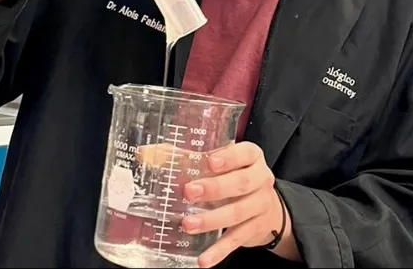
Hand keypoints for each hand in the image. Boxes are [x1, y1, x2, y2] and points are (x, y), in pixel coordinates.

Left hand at [181, 142, 289, 266]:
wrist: (267, 207)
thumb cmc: (234, 175)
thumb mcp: (219, 161)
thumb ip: (185, 156)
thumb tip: (145, 154)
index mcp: (251, 157)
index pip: (244, 153)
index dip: (229, 157)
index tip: (209, 161)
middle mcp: (261, 180)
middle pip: (241, 183)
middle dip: (215, 188)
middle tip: (189, 192)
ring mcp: (260, 205)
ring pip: (238, 213)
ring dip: (211, 220)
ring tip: (188, 224)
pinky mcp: (255, 229)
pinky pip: (236, 240)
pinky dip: (219, 251)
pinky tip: (204, 259)